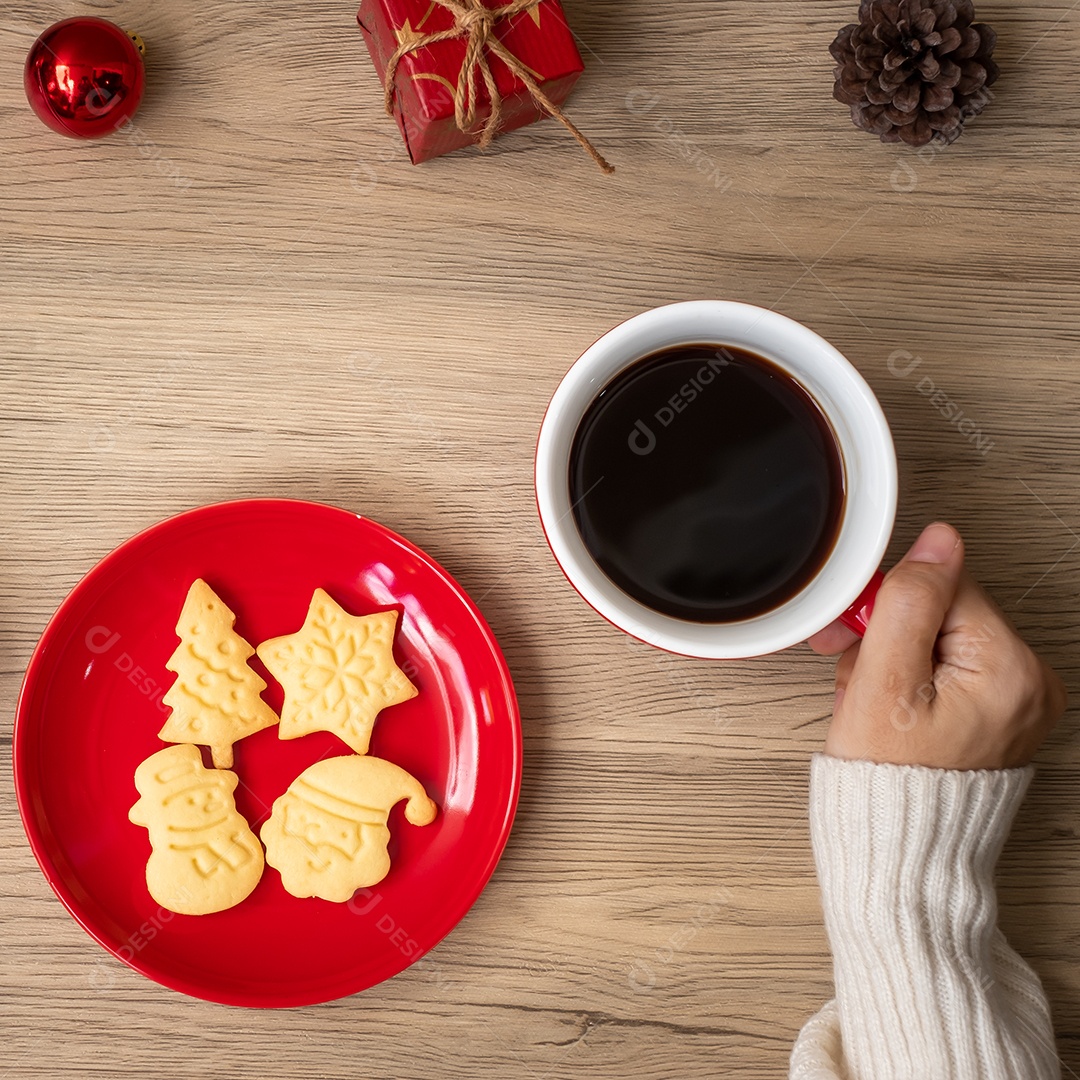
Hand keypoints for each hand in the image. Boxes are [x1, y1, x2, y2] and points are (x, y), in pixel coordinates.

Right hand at [808, 522, 1066, 769]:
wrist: (900, 850)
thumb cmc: (888, 780)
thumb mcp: (882, 681)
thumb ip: (910, 603)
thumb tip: (939, 540)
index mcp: (1011, 668)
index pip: (941, 587)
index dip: (885, 606)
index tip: (854, 638)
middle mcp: (1029, 682)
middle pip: (941, 613)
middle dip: (886, 637)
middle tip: (860, 678)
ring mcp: (1017, 700)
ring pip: (937, 639)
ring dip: (892, 659)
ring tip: (872, 702)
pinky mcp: (999, 713)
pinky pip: (948, 668)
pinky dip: (910, 680)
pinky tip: (891, 707)